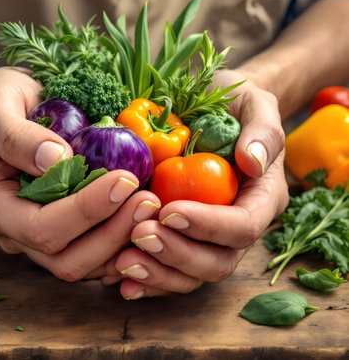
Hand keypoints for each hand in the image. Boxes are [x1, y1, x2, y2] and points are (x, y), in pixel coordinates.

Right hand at [0, 66, 160, 279]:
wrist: (8, 111)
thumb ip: (16, 136)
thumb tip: (55, 160)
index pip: (40, 228)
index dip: (85, 210)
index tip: (124, 179)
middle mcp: (17, 233)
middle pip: (66, 259)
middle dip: (112, 233)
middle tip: (149, 200)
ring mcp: (43, 238)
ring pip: (87, 264)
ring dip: (124, 243)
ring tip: (152, 208)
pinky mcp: (67, 232)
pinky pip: (97, 256)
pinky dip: (124, 245)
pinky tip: (146, 222)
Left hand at [99, 70, 288, 298]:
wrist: (213, 108)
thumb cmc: (235, 105)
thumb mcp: (255, 104)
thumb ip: (262, 132)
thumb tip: (252, 162)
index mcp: (261, 198)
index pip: (243, 226)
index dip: (208, 226)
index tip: (170, 211)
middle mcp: (237, 224)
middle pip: (218, 261)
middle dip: (178, 254)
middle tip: (140, 235)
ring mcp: (209, 235)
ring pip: (191, 273)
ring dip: (158, 273)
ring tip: (122, 261)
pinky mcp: (184, 236)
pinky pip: (169, 268)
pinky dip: (147, 277)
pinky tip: (119, 278)